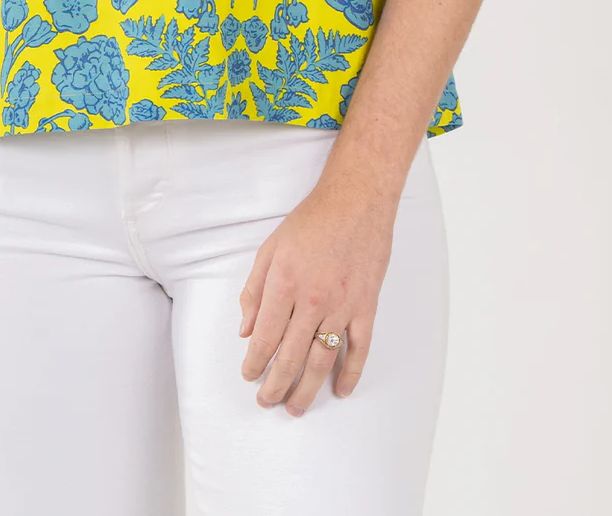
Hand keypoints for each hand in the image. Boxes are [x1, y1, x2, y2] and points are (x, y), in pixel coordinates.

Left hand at [238, 179, 396, 416]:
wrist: (356, 201)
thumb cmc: (311, 221)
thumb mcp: (270, 248)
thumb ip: (255, 290)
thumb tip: (245, 329)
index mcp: (284, 284)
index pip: (265, 337)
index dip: (254, 362)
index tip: (248, 376)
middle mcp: (312, 300)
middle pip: (291, 356)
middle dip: (275, 384)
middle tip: (266, 402)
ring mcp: (342, 305)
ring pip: (322, 359)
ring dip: (307, 389)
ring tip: (295, 408)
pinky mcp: (366, 306)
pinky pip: (359, 347)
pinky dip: (351, 372)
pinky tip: (341, 390)